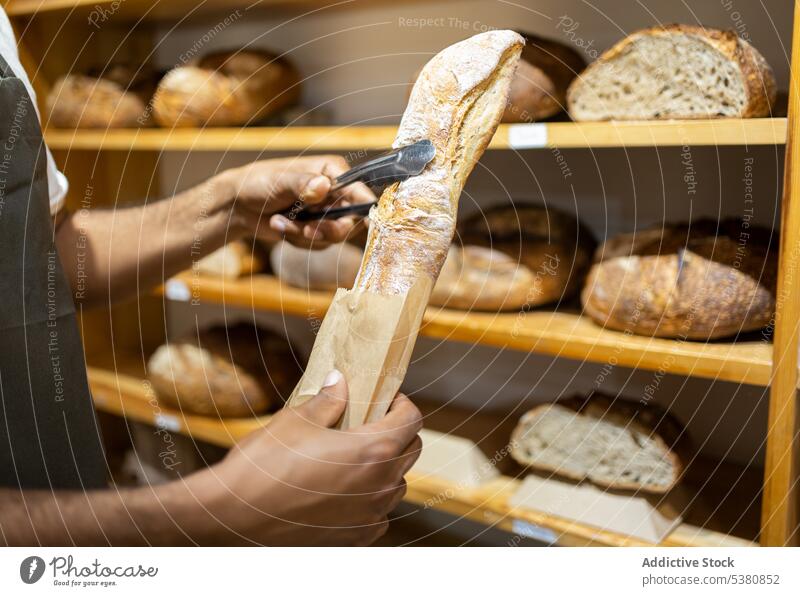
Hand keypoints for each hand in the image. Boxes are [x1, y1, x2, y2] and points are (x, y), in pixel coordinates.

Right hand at [191, 371, 421, 544]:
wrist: (235, 516)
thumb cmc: (265, 464)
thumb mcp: (296, 420)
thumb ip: (327, 400)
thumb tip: (339, 381)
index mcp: (372, 451)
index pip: (412, 420)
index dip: (402, 404)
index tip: (385, 399)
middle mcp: (379, 486)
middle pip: (411, 451)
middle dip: (397, 433)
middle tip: (371, 423)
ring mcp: (369, 516)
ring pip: (396, 485)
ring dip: (386, 467)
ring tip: (356, 457)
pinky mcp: (354, 538)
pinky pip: (378, 516)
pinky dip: (371, 500)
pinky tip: (346, 491)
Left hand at [218, 155, 375, 248]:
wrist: (239, 205)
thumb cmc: (258, 183)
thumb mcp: (279, 181)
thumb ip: (301, 184)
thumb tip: (323, 186)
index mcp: (333, 172)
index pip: (361, 192)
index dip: (366, 209)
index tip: (363, 224)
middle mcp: (336, 193)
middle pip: (351, 221)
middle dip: (326, 230)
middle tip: (306, 231)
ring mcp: (327, 213)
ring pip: (332, 236)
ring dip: (304, 235)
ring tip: (279, 221)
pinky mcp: (316, 230)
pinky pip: (317, 245)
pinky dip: (296, 240)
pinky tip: (280, 226)